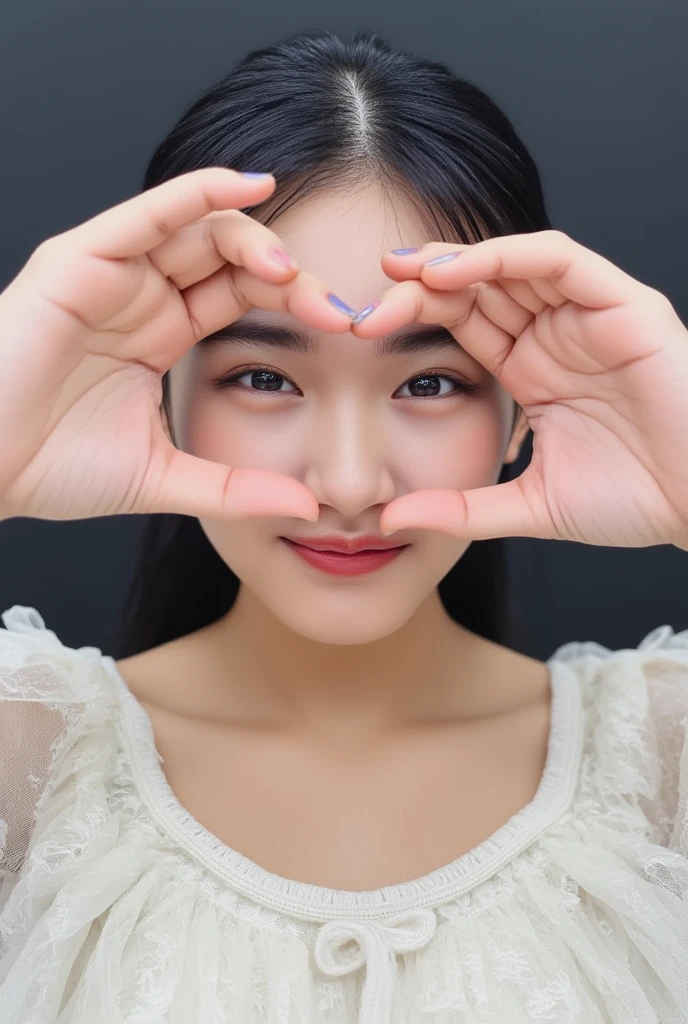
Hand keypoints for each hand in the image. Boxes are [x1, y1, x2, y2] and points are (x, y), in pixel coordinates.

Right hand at [0, 168, 355, 523]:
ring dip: (252, 239)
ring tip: (291, 271)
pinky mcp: (81, 261)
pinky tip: (250, 186)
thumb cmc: (54, 468)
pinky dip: (198, 193)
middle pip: (229, 261)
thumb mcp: (165, 478)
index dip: (292, 304)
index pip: (240, 299)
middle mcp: (141, 298)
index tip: (342, 330)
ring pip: (196, 230)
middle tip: (331, 307)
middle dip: (286, 276)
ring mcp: (113, 276)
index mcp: (160, 336)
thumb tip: (305, 509)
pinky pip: (148, 213)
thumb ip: (233, 490)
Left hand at [351, 230, 687, 547]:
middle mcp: (555, 336)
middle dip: (421, 287)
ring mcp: (587, 317)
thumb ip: (462, 511)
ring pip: (511, 266)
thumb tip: (393, 521)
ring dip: (455, 262)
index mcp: (533, 372)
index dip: (414, 320)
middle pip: (477, 290)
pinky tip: (458, 269)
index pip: (464, 328)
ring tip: (404, 272)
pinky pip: (560, 261)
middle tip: (369, 299)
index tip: (362, 331)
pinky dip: (508, 256)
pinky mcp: (622, 305)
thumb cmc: (633, 501)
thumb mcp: (529, 506)